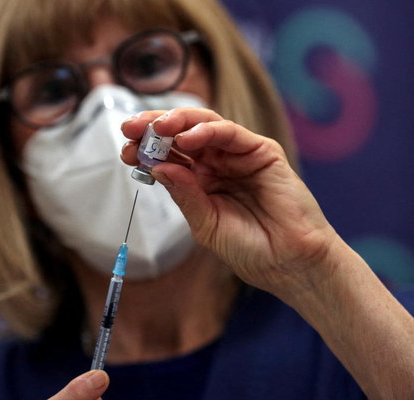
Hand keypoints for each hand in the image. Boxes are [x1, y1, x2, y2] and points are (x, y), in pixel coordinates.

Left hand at [121, 108, 338, 302]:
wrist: (288, 263)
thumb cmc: (250, 249)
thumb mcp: (205, 224)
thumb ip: (184, 195)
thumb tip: (158, 167)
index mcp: (201, 182)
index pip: (169, 157)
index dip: (146, 151)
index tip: (124, 151)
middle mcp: (217, 164)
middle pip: (181, 135)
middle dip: (154, 129)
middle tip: (130, 129)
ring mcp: (239, 156)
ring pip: (204, 126)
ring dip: (177, 122)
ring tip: (156, 128)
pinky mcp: (262, 152)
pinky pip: (231, 133)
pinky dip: (208, 131)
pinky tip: (187, 138)